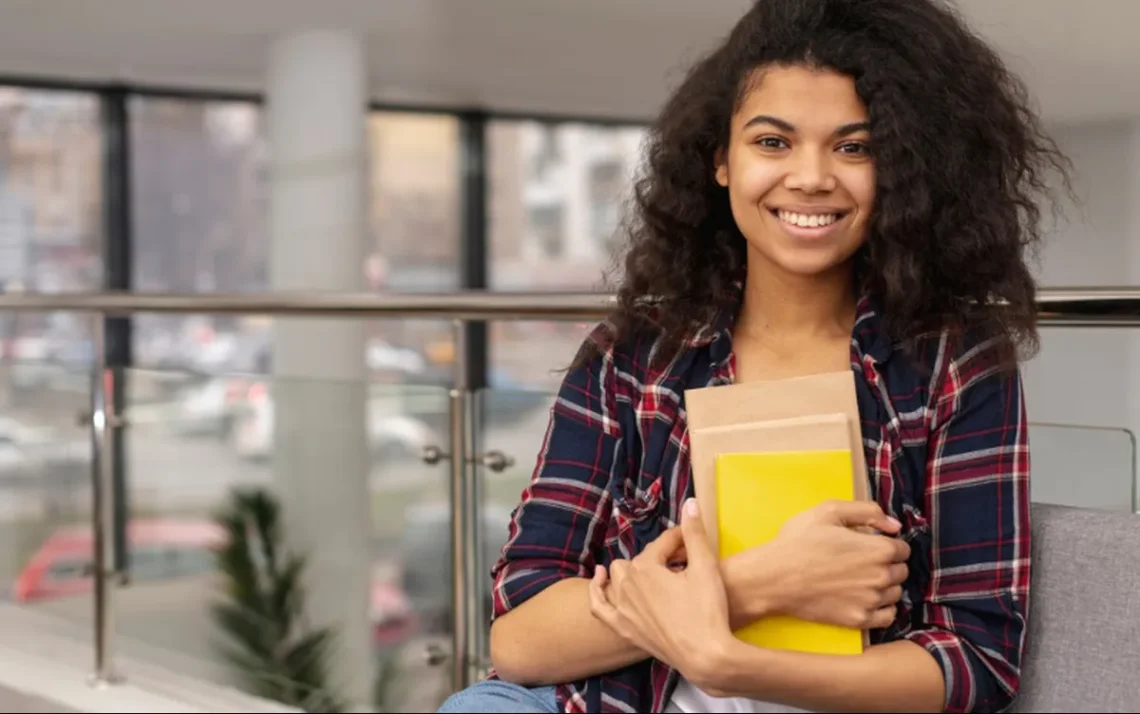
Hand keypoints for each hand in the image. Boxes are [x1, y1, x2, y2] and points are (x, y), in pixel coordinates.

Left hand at [589, 498, 730, 673]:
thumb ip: (695, 532)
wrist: (706, 656)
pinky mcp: (623, 628)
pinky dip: (597, 591)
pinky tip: (600, 579)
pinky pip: (600, 606)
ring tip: (654, 573)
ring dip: (632, 571)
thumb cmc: (708, 610)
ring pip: (617, 577)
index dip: (680, 540)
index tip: (693, 540)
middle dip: (656, 557)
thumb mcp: (706, 566)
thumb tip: (689, 501)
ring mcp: (622, 608)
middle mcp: (628, 585)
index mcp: (647, 567)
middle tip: (681, 564)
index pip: (662, 544)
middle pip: (639, 559)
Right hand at [739, 499, 909, 630]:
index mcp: (878, 550)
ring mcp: (871, 601)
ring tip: (861, 578)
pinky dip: (882, 608)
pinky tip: (865, 598)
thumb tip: (895, 525)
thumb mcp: (828, 511)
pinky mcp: (859, 620)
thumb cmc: (798, 542)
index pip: (903, 548)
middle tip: (863, 561)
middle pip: (901, 571)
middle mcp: (881, 577)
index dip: (888, 543)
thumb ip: (868, 511)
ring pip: (895, 592)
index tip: (871, 544)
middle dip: (887, 564)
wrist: (773, 578)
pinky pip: (887, 616)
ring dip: (885, 585)